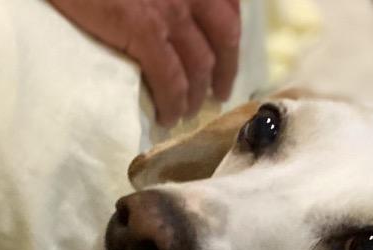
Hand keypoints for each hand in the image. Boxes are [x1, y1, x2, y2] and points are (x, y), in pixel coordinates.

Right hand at [50, 0, 241, 125]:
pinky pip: (170, 80)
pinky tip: (166, 115)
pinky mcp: (144, 30)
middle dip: (225, 70)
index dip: (228, 33)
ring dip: (196, 94)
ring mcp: (170, 9)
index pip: (228, 4)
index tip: (225, 51)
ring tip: (186, 110)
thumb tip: (164, 4)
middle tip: (218, 92)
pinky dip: (172, 103)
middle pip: (224, 37)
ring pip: (199, 66)